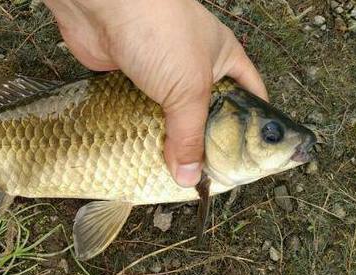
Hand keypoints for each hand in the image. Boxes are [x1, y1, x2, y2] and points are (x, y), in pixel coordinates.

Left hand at [43, 0, 267, 186]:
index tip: (246, 159)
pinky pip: (138, 114)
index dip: (250, 127)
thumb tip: (190, 175)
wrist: (104, 7)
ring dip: (167, 142)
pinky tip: (140, 154)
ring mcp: (159, 74)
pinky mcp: (129, 81)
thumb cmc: (161, 32)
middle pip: (204, 113)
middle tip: (202, 177)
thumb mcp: (190, 88)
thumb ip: (191, 135)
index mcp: (223, 59)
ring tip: (170, 175)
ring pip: (168, 117)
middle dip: (202, 143)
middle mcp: (193, 67)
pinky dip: (138, 133)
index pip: (249, 96)